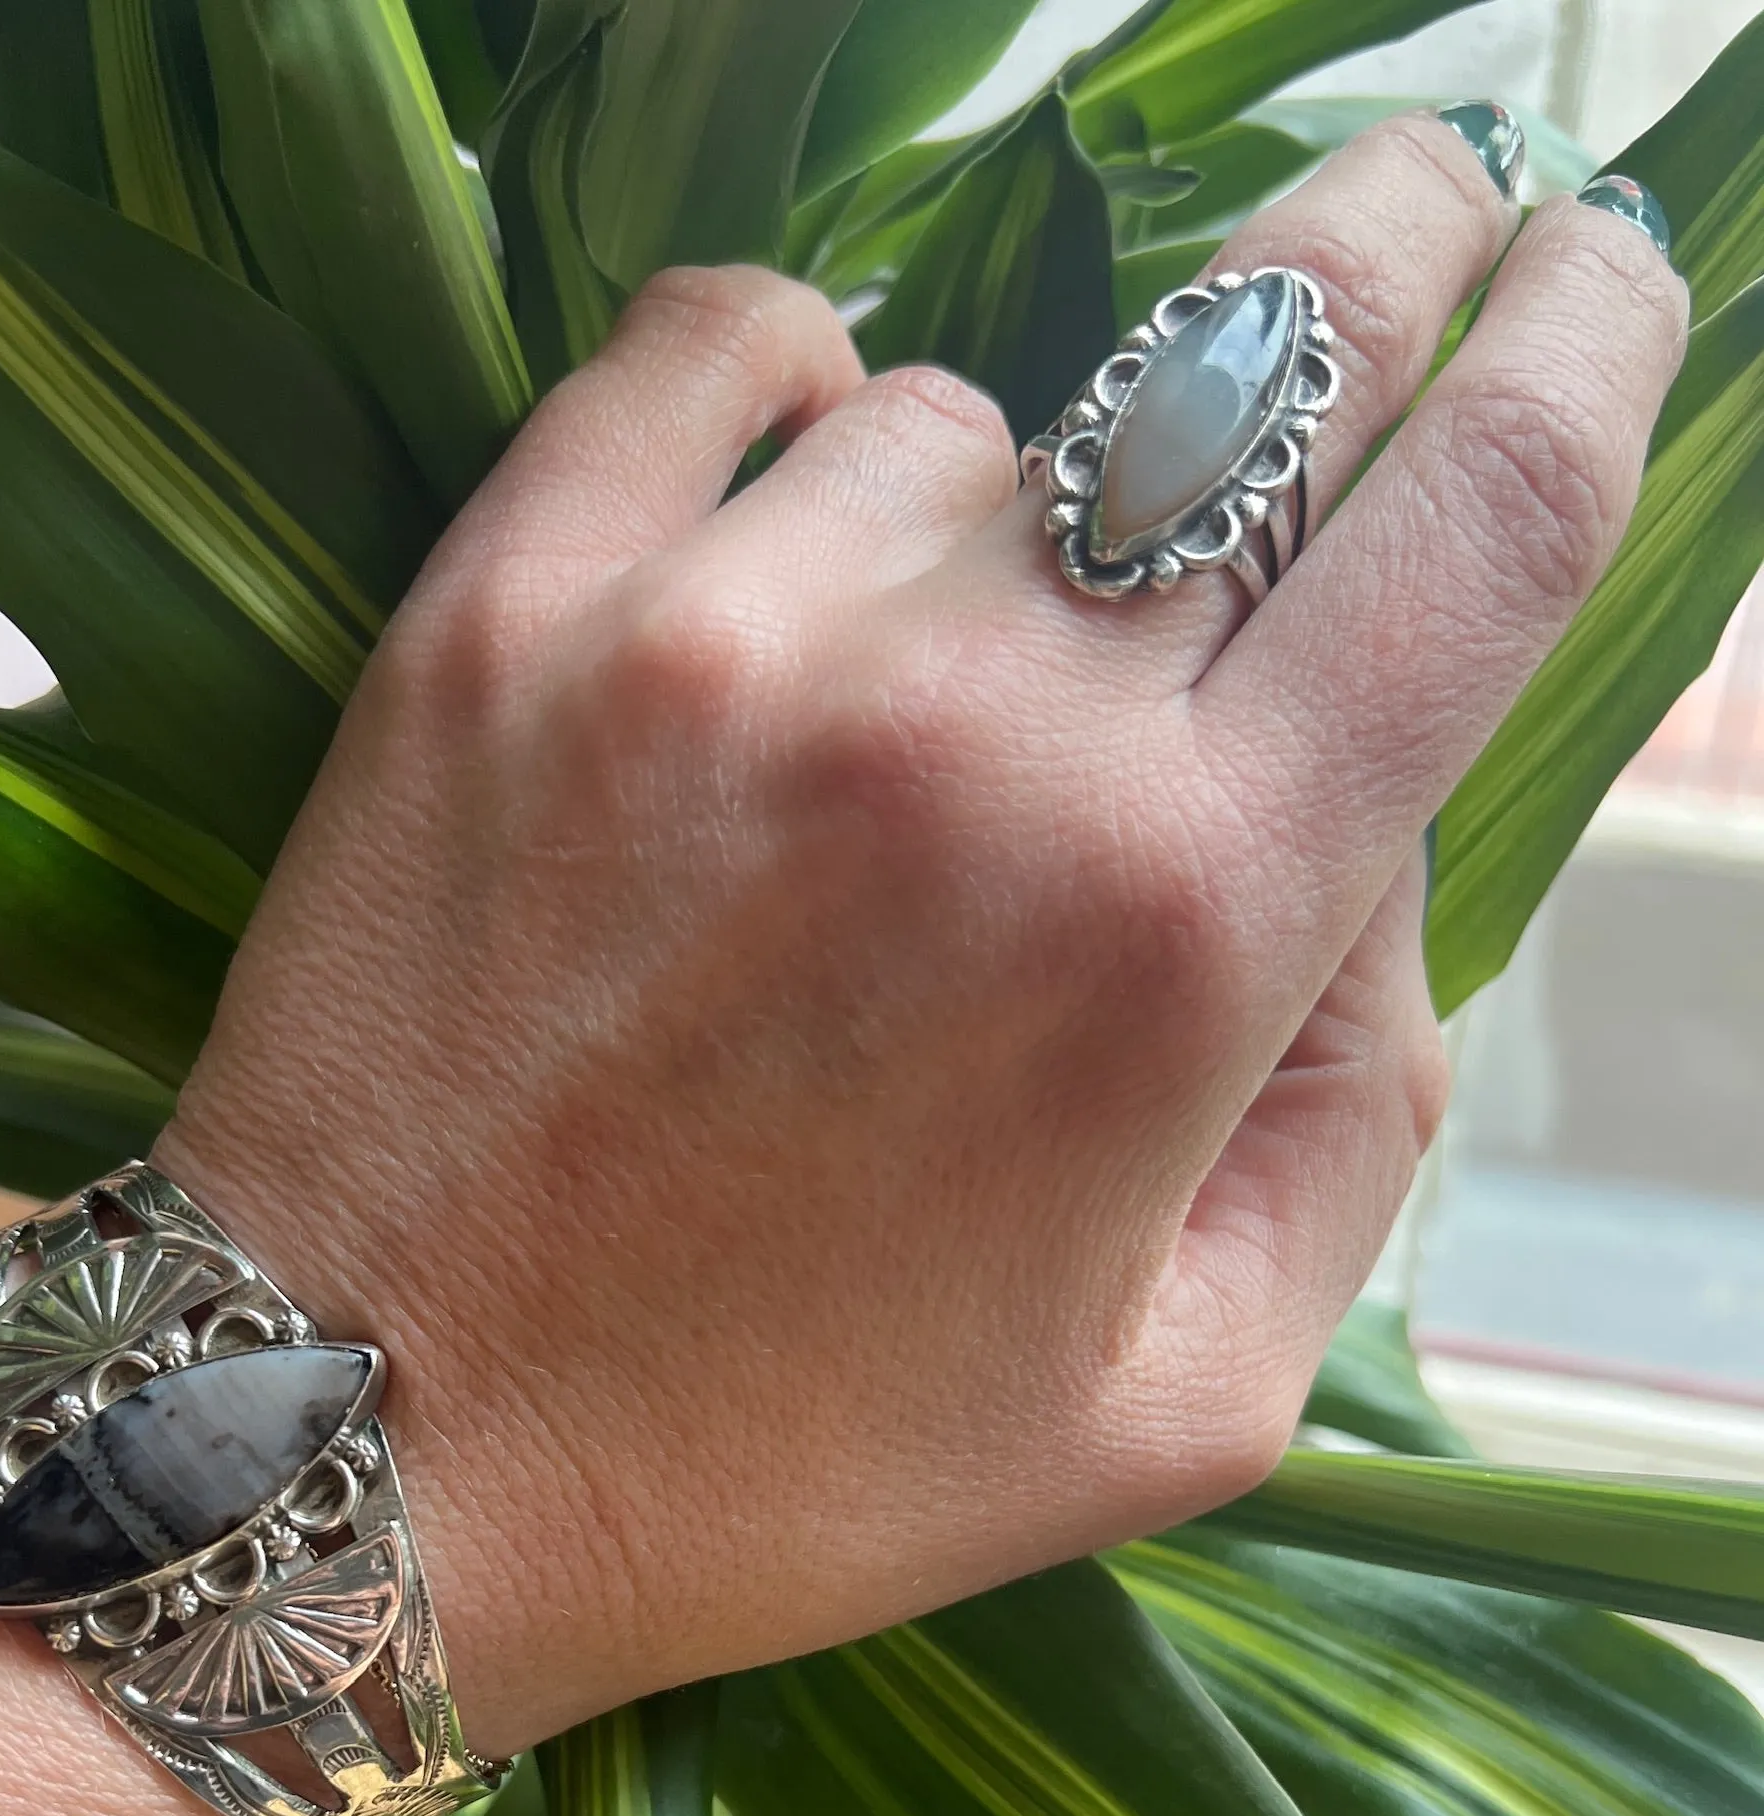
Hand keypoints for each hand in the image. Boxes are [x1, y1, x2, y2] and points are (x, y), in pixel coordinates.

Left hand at [158, 112, 1686, 1759]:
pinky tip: (787, 513)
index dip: (1589, 342)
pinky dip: (792, 384)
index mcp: (1177, 926)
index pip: (1482, 519)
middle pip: (1271, 351)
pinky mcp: (504, 611)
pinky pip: (717, 344)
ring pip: (972, 412)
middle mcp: (969, 734)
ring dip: (1004, 510)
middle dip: (1392, 241)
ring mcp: (717, 642)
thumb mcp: (1183, 1388)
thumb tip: (1362, 826)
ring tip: (909, 697)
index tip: (1605, 269)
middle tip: (1420, 203)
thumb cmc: (781, 1452)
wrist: (370, 1440)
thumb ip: (1362, 1102)